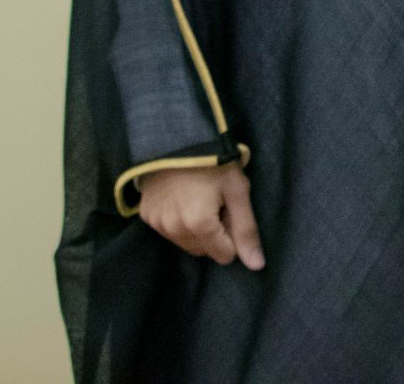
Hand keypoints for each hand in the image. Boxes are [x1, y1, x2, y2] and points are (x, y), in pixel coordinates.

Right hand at [136, 161, 264, 268]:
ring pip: (187, 244)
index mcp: (199, 225)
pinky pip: (170, 232)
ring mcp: (157, 224)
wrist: (176, 137)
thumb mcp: (237, 191)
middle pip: (205, 251)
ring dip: (197, 230)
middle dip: (215, 233)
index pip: (225, 255)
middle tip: (216, 201)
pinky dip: (178, 222)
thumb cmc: (213, 161)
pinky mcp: (146, 216)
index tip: (228, 207)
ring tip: (199, 198)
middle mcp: (174, 230)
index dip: (232, 233)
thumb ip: (246, 230)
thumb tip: (256, 266)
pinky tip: (182, 197)